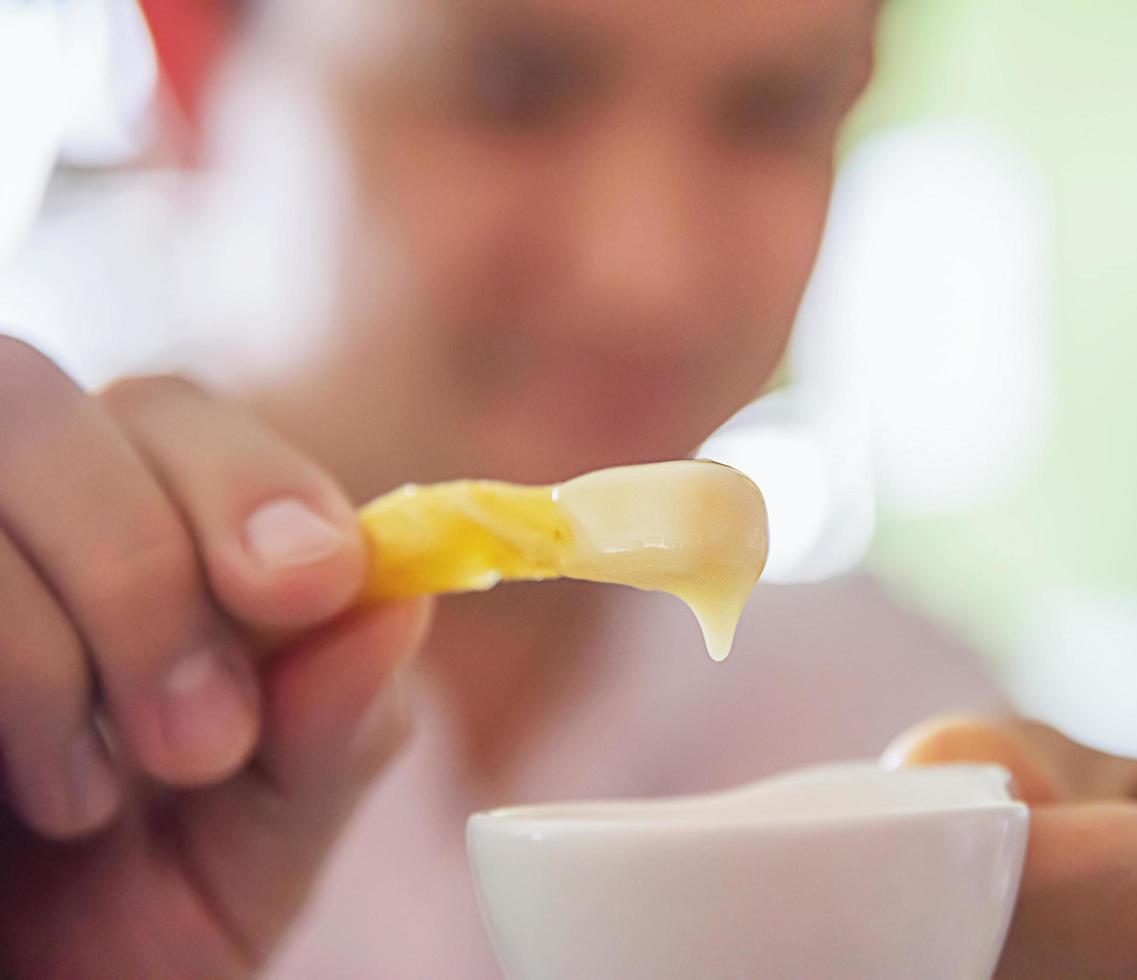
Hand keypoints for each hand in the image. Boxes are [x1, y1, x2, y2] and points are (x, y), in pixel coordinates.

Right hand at [0, 337, 431, 977]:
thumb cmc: (117, 934)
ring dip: (46, 639)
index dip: (247, 480)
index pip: (175, 415)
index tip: (309, 587)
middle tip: (200, 745)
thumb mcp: (256, 845)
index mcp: (129, 545)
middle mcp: (8, 527)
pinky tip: (3, 797)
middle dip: (144, 569)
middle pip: (45, 404)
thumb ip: (334, 730)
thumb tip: (396, 602)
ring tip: (89, 807)